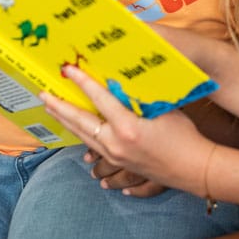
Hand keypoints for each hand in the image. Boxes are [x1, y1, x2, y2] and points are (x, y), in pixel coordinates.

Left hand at [41, 65, 214, 197]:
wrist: (193, 168)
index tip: (68, 70)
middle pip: (81, 121)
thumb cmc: (184, 136)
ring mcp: (115, 156)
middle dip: (61, 105)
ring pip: (83, 136)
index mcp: (128, 126)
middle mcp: (116, 143)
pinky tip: (75, 136)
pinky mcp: (119, 164)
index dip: (83, 82)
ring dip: (66, 121)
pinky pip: (93, 150)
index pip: (100, 99)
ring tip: (52, 108)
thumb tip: (124, 82)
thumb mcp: (165, 109)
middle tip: (44, 93)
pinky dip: (81, 139)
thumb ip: (142, 97)